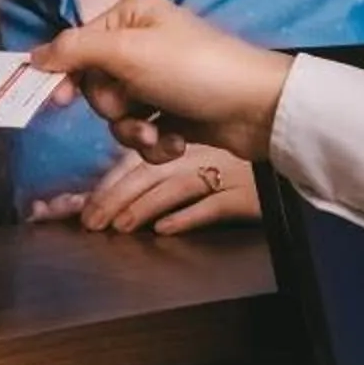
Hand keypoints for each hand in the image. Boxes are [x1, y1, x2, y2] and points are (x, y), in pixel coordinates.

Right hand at [28, 0, 296, 164]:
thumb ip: (76, 50)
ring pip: (118, 115)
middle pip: (97, 83)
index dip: (67, 73)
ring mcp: (160, 82)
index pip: (80, 44)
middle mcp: (144, 45)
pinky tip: (176, 140)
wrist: (258, 109)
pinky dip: (155, 142)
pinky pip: (143, 133)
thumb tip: (33, 56)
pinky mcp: (175, 114)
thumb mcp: (128, 52)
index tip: (56, 100)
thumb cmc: (193, 70)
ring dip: (133, 130)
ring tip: (158, 132)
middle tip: (134, 106)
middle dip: (112, 106)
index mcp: (133, 17)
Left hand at [76, 145, 259, 234]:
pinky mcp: (244, 194)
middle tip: (87, 222)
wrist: (293, 135)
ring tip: (118, 227)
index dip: (101, 184)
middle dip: (111, 199)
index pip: (130, 162)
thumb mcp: (198, 149)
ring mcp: (221, 174)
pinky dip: (188, 216)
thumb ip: (163, 168)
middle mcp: (197, 156)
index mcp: (181, 140)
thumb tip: (123, 203)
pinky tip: (165, 229)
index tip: (70, 205)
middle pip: (145, 175)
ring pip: (173, 188)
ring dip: (142, 208)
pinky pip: (213, 204)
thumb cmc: (244, 142)